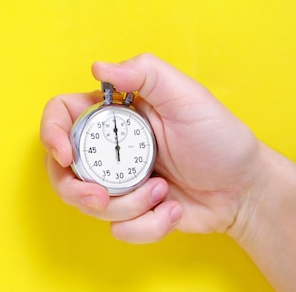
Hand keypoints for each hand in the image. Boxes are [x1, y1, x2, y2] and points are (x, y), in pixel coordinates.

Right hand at [40, 54, 259, 242]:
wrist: (244, 191)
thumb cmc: (219, 137)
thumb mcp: (186, 95)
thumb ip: (144, 73)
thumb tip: (97, 67)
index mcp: (112, 115)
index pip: (60, 115)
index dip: (50, 133)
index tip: (66, 155)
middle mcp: (108, 148)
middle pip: (60, 169)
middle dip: (75, 190)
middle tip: (102, 197)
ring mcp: (117, 182)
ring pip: (88, 204)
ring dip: (127, 206)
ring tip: (162, 192)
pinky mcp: (131, 212)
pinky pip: (118, 229)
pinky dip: (148, 226)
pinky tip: (172, 209)